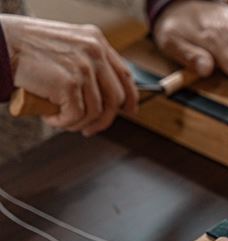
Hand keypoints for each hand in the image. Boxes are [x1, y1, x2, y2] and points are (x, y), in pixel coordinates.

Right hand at [1, 15, 137, 135]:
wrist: (0, 44)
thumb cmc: (25, 47)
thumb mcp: (67, 47)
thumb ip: (87, 63)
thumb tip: (103, 95)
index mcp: (96, 41)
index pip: (125, 75)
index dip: (130, 97)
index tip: (130, 111)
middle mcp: (95, 52)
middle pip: (115, 98)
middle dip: (104, 119)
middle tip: (88, 128)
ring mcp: (84, 68)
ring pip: (96, 112)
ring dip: (78, 123)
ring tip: (61, 120)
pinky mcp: (69, 84)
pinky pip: (76, 116)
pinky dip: (63, 123)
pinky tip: (50, 117)